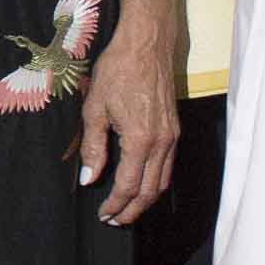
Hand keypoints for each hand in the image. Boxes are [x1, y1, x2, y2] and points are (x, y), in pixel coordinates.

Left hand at [78, 26, 178, 224]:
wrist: (146, 45)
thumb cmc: (118, 71)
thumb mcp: (94, 108)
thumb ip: (92, 147)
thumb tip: (89, 179)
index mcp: (139, 140)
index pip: (127, 185)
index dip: (115, 205)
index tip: (103, 214)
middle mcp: (162, 143)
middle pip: (149, 191)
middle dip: (131, 210)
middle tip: (114, 220)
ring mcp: (172, 137)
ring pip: (163, 182)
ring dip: (145, 200)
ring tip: (127, 208)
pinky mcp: (175, 129)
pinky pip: (168, 166)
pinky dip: (156, 182)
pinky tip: (142, 183)